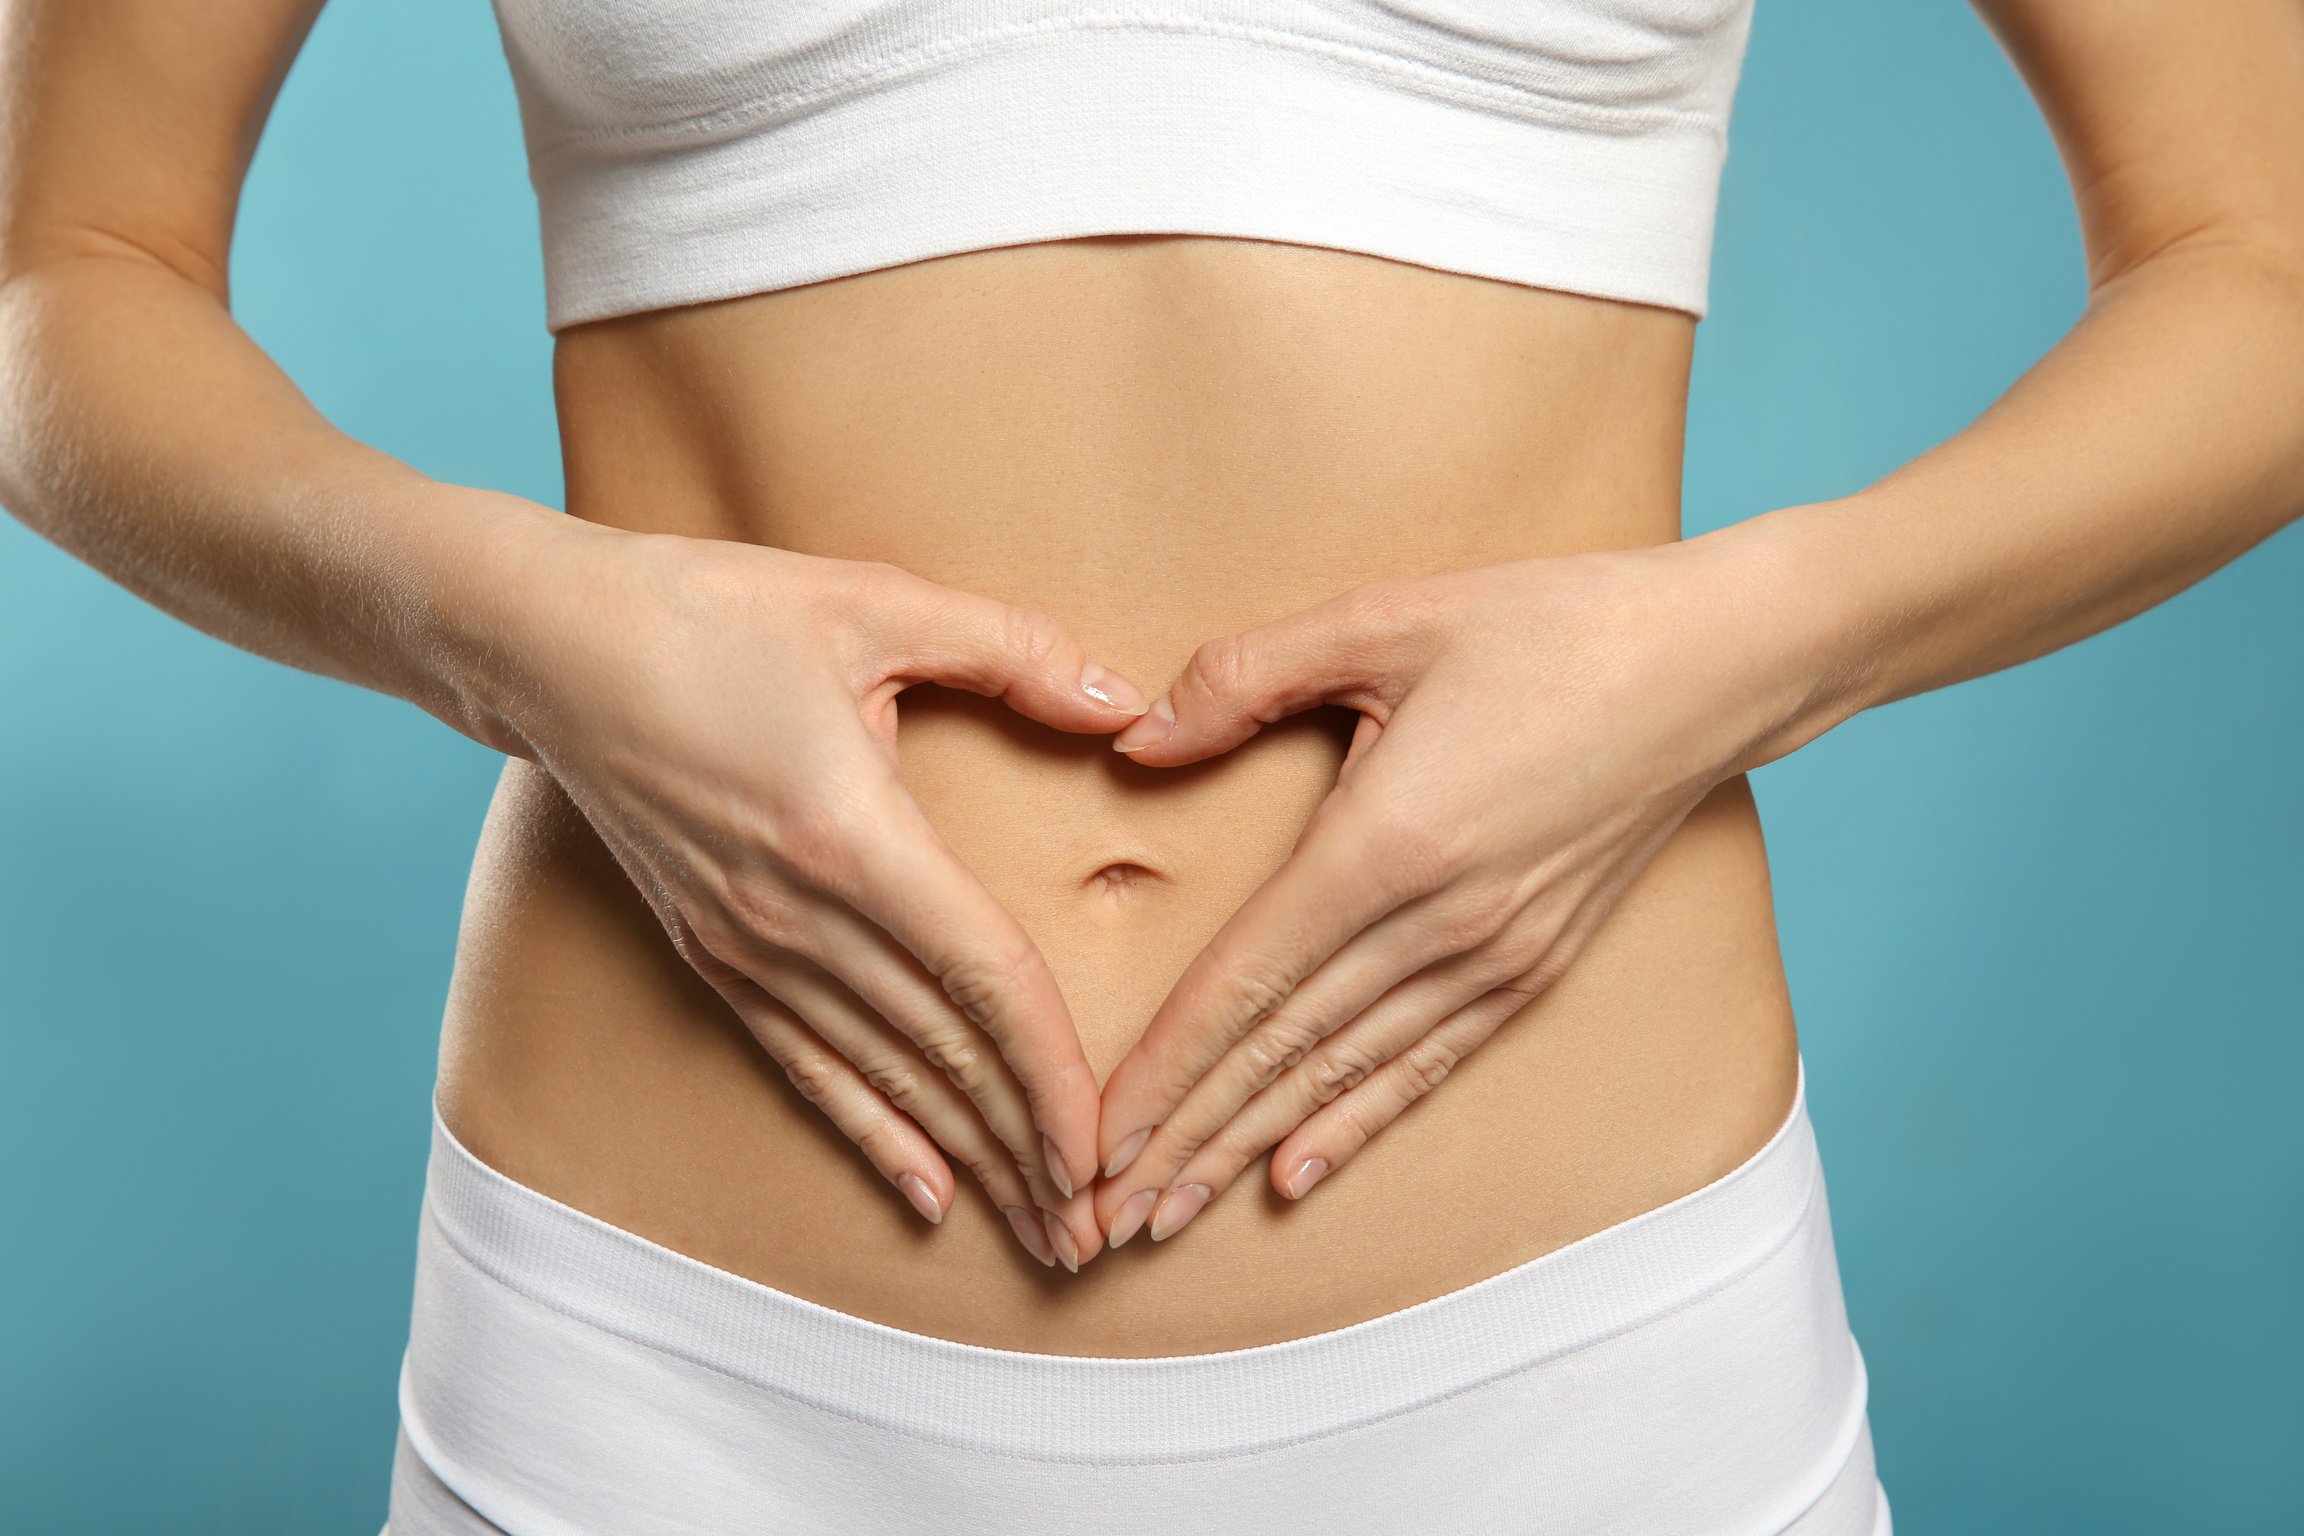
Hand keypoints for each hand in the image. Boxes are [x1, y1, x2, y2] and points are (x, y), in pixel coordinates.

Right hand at [477, 514, 1149, 1268]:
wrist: (544, 645)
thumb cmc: (710, 610)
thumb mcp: (870, 601)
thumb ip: (1010, 650)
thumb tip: (1127, 702)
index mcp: (851, 835)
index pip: (983, 979)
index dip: (1052, 1073)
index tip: (1104, 1147)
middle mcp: (797, 916)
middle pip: (943, 1056)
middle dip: (1028, 1150)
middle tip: (1096, 1232)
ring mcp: (748, 947)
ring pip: (884, 1079)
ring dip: (970, 1159)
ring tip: (1039, 1231)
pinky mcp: (713, 956)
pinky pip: (808, 1066)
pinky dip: (873, 1134)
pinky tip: (928, 1193)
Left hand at [1089, 536, 1813, 1245]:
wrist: (1713, 665)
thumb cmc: (1548, 627)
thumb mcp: (1383, 618)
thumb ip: (1246, 677)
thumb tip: (1136, 739)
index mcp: (1385, 845)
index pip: (1245, 984)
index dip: (1166, 1069)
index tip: (1100, 1137)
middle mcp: (1438, 926)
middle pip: (1282, 1054)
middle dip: (1186, 1137)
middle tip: (1104, 1212)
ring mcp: (1493, 957)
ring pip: (1344, 1076)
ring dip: (1250, 1148)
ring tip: (1171, 1211)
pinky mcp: (1532, 966)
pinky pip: (1425, 1066)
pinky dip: (1354, 1125)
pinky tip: (1296, 1175)